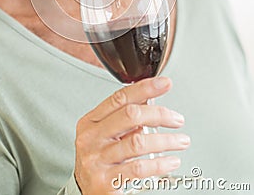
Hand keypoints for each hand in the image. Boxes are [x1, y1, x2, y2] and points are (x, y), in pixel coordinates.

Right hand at [74, 76, 189, 193]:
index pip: (120, 98)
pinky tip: (171, 161)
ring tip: (181, 141)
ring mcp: (97, 160)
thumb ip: (123, 119)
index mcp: (90, 122)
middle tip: (176, 119)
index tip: (164, 84)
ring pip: (138, 142)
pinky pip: (139, 168)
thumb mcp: (104, 135)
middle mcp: (91, 138)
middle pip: (130, 115)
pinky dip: (160, 163)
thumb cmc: (99, 160)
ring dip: (166, 141)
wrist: (85, 193)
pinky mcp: (106, 181)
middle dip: (159, 114)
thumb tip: (150, 100)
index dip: (144, 88)